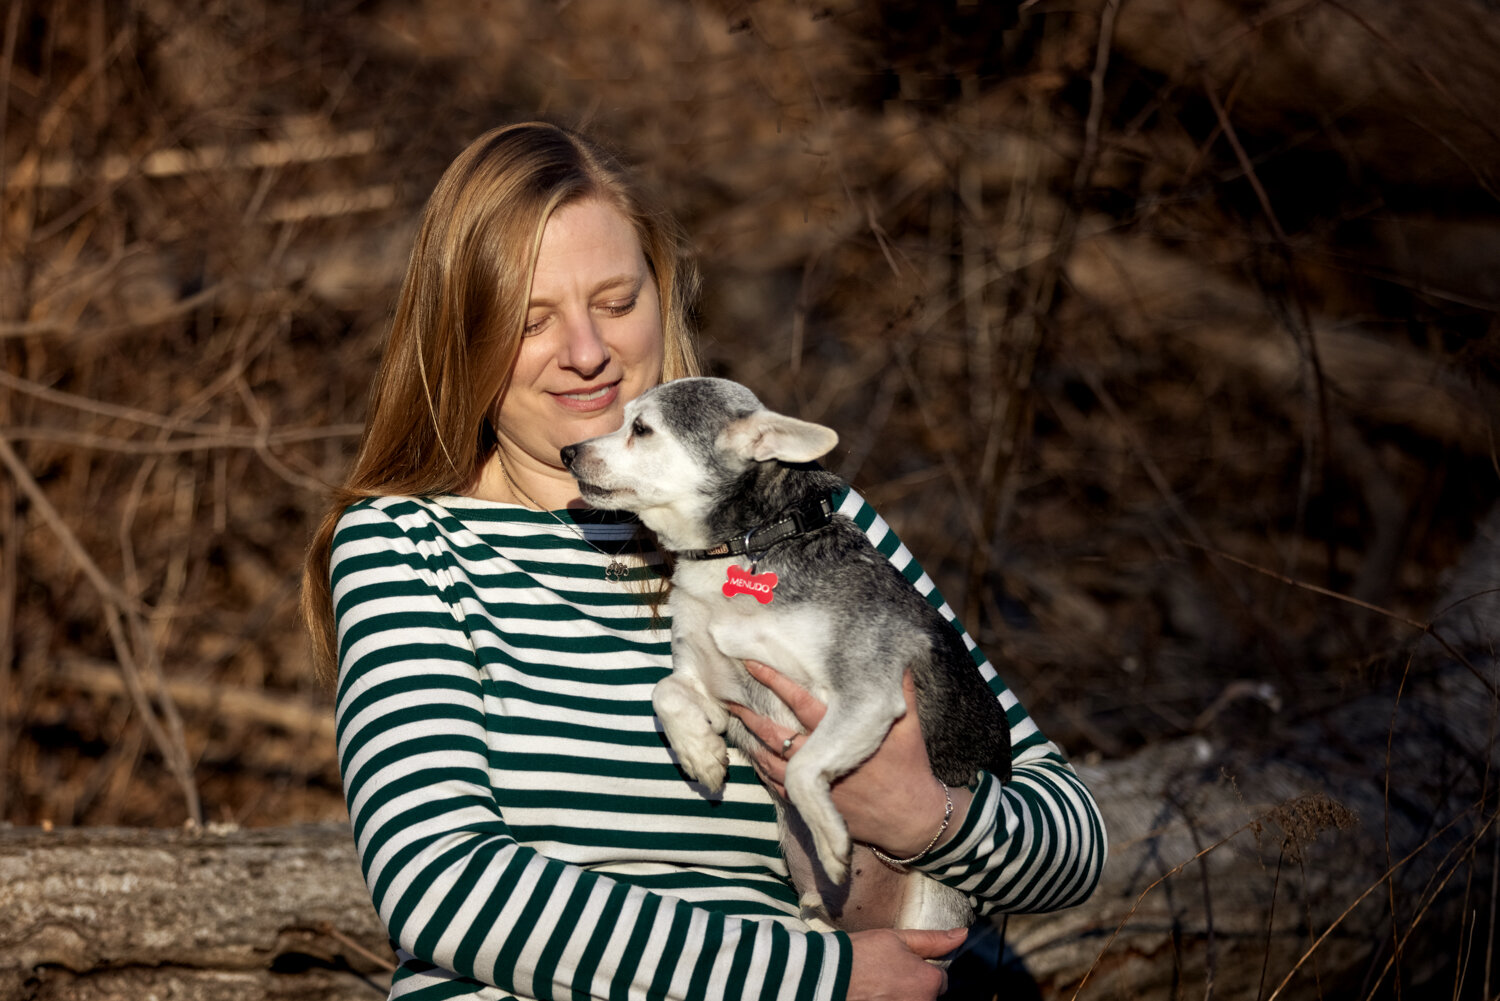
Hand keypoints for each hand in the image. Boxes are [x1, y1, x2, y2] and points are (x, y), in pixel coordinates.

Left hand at [727, 662, 970, 859]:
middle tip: (728, 697)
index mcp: (841, 735)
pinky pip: (778, 786)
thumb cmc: (909, 768)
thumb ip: (903, 691)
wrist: (909, 819)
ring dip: (752, 741)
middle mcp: (823, 759)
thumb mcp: (908, 727)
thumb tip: (898, 662)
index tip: (753, 664)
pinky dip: (763, 770)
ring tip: (735, 723)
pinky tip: (754, 757)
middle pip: (777, 733)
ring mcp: (815, 784)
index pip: (801, 702)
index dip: (776, 682)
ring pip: (772, 760)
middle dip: (751, 714)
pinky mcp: (813, 804)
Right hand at [846, 927, 963, 999]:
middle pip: (927, 995)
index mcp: (929, 982)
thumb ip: (932, 940)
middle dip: (913, 987)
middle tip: (886, 975)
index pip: (940, 979)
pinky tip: (873, 995)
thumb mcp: (897, 938)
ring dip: (901, 996)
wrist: (826, 976)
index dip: (921, 969)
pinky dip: (888, 999)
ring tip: (877, 987)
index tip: (900, 964)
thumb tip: (962, 934)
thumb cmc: (861, 954)